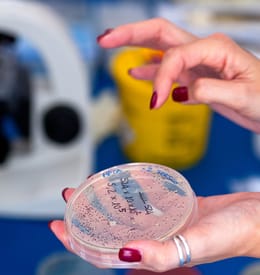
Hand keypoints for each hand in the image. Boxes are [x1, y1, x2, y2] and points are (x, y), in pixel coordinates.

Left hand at [49, 190, 259, 271]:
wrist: (258, 217)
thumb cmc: (235, 233)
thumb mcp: (198, 244)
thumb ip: (163, 254)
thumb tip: (124, 253)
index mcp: (155, 255)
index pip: (106, 254)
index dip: (79, 243)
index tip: (57, 227)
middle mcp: (154, 241)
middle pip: (110, 231)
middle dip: (84, 217)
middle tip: (68, 196)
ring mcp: (163, 224)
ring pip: (124, 214)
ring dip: (103, 202)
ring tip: (87, 185)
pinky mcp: (173, 208)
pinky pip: (143, 201)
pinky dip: (128, 192)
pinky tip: (119, 181)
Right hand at [97, 18, 259, 132]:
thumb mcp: (242, 95)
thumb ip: (209, 91)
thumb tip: (182, 92)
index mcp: (215, 49)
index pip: (175, 57)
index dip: (161, 78)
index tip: (156, 102)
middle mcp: (203, 51)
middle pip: (160, 34)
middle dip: (131, 34)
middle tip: (105, 39)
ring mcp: (197, 64)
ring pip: (160, 49)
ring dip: (134, 46)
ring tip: (110, 44)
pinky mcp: (195, 78)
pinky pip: (167, 70)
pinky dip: (150, 72)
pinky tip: (136, 73)